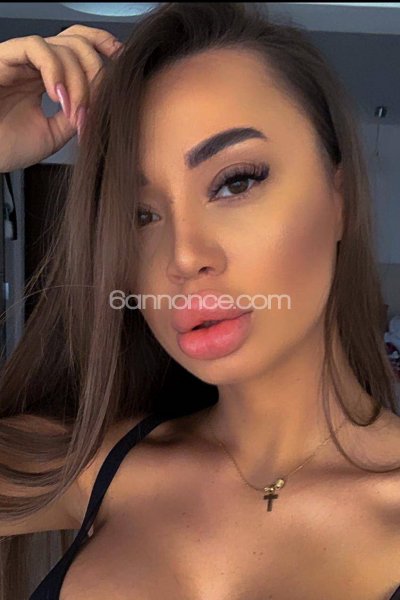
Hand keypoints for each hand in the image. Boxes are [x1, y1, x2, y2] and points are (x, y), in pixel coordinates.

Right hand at [0, 24, 122, 171]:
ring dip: (77, 80)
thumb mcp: (54, 134)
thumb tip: (100, 104)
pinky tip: (58, 96)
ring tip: (72, 111)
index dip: (103, 47)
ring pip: (62, 46)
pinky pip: (36, 48)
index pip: (79, 48)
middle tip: (91, 107)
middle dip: (95, 72)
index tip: (123, 61)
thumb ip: (77, 115)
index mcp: (46, 78)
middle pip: (77, 42)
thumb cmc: (6, 147)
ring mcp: (20, 60)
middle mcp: (35, 65)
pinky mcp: (3, 58)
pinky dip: (54, 70)